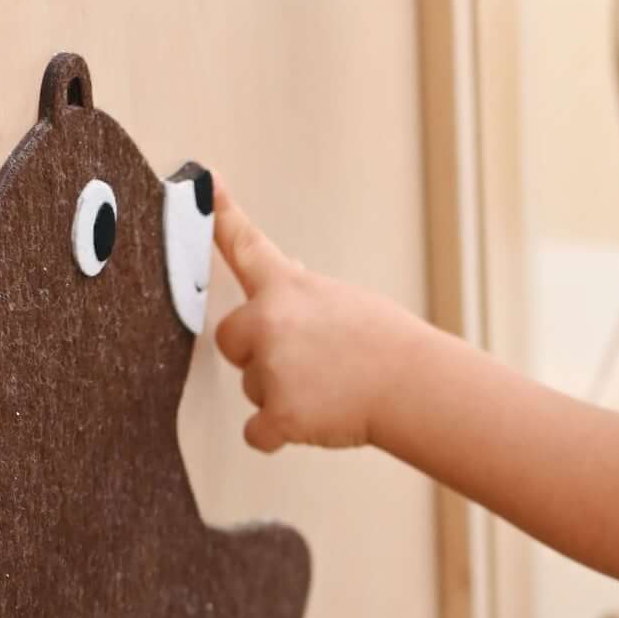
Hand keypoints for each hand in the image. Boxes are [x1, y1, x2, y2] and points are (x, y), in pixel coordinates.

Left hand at [210, 185, 418, 454]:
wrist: (413, 385)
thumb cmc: (386, 344)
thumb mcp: (341, 302)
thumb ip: (301, 297)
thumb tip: (283, 280)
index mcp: (288, 287)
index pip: (246, 245)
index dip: (221, 216)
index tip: (205, 184)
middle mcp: (270, 322)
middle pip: (229, 340)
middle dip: (254, 353)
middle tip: (303, 363)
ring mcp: (272, 369)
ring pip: (252, 388)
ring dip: (280, 393)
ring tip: (328, 389)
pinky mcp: (279, 414)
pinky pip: (258, 433)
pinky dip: (279, 433)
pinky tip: (316, 420)